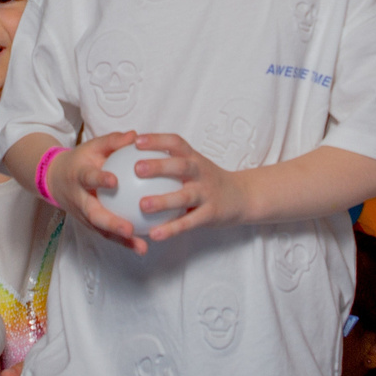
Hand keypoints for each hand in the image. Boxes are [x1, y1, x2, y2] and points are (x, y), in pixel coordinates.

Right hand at [53, 132, 147, 249]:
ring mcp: (83, 215)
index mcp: (78, 176)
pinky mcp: (89, 224)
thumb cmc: (80, 161)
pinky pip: (106, 235)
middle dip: (111, 223)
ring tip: (141, 247)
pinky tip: (142, 247)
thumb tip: (135, 135)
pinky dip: (123, 243)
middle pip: (93, 213)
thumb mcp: (92, 147)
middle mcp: (79, 198)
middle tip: (129, 229)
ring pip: (101, 230)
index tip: (114, 181)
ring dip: (120, 240)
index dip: (99, 179)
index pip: (88, 178)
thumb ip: (113, 141)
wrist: (54, 179)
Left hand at [135, 132, 249, 241]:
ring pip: (184, 196)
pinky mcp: (211, 214)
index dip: (157, 140)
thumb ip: (171, 161)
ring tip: (142, 205)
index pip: (176, 143)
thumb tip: (132, 157)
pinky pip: (189, 223)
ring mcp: (207, 194)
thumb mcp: (194, 165)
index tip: (136, 141)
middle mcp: (201, 173)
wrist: (242, 196)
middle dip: (159, 165)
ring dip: (163, 201)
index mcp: (194, 158)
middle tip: (136, 168)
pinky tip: (153, 234)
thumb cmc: (208, 180)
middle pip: (180, 166)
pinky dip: (171, 229)